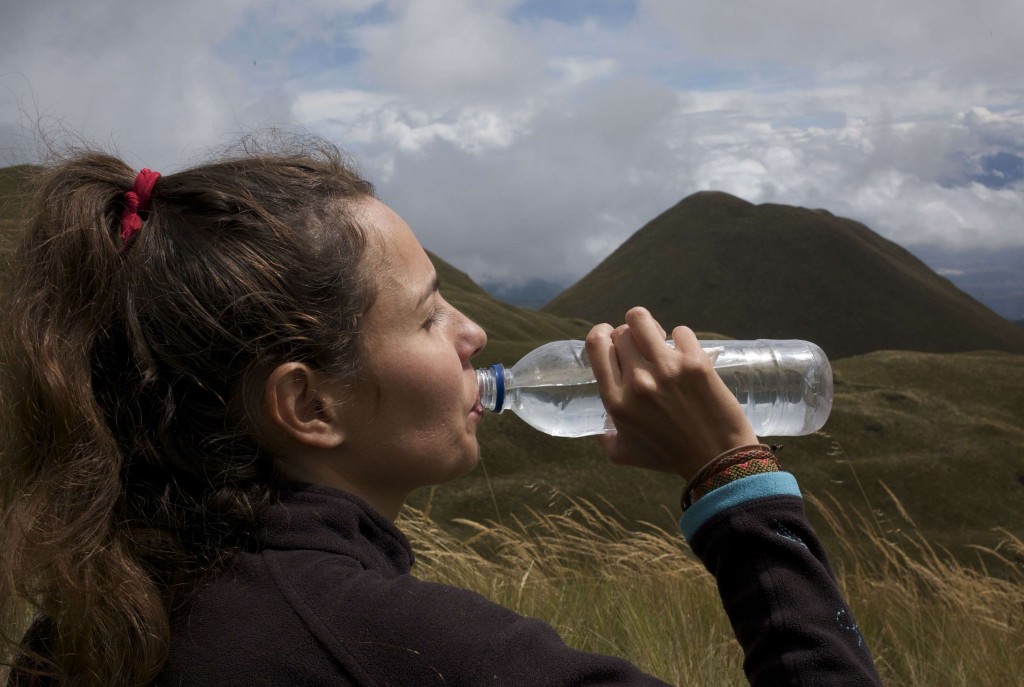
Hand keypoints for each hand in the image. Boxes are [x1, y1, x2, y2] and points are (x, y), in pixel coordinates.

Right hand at [586, 307, 758, 480]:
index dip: (602, 334)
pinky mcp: (695, 362)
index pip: (596, 345)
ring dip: (649, 326)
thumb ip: (607, 439)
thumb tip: (603, 428)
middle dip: (629, 335)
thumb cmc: (670, 457)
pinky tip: (686, 354)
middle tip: (643, 348)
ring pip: (642, 320)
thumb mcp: (625, 454)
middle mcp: (636, 380)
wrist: (717, 458)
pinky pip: (680, 331)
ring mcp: (666, 368)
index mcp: (615, 400)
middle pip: (621, 332)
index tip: (611, 337)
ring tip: (660, 339)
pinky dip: (682, 339)